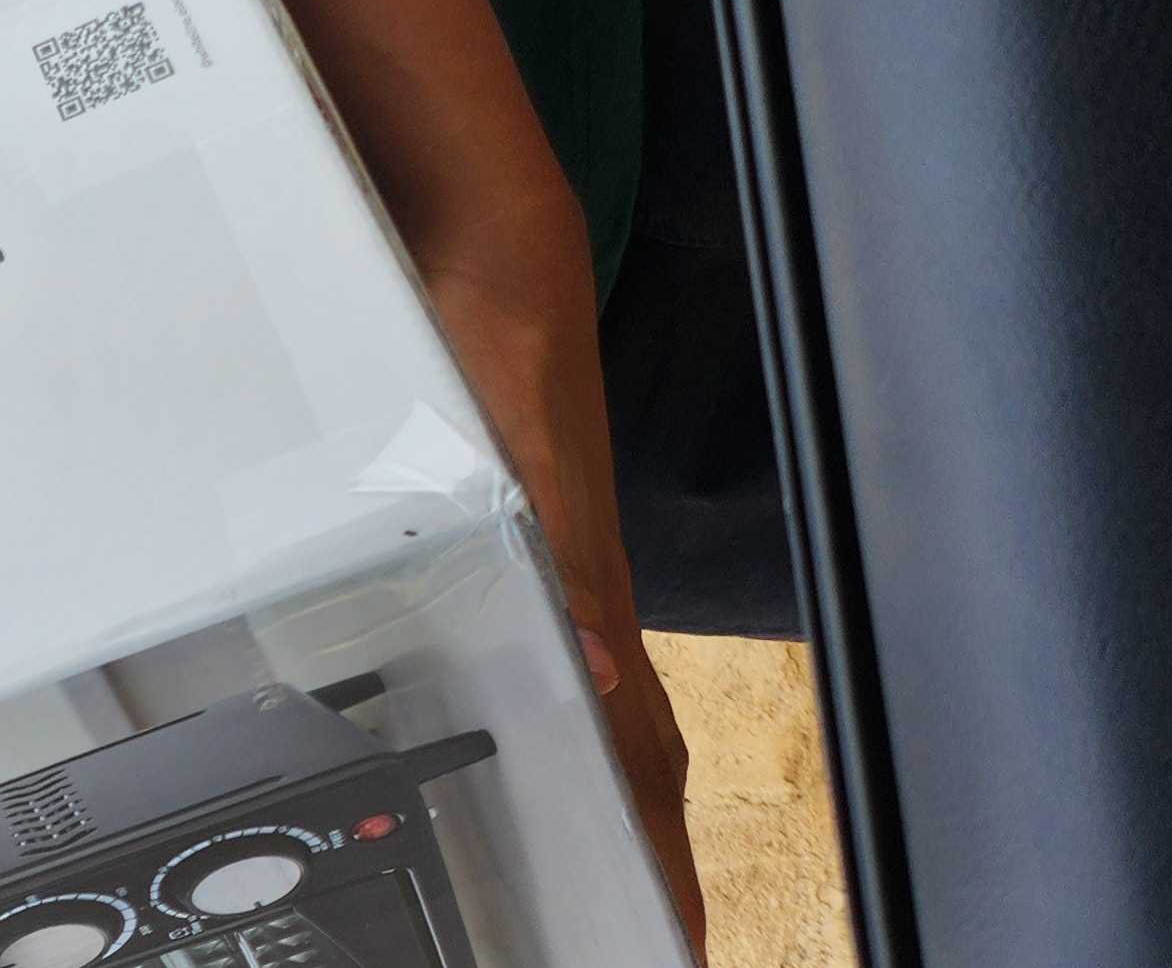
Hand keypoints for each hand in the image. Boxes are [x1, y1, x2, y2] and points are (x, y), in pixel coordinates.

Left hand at [423, 263, 709, 952]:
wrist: (498, 270)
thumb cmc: (501, 355)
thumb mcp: (513, 462)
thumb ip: (559, 559)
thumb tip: (604, 661)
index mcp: (586, 599)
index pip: (639, 755)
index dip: (657, 848)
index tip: (673, 927)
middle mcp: (587, 600)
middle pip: (640, 757)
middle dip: (658, 854)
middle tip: (665, 934)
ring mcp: (570, 583)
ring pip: (618, 718)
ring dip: (632, 804)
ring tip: (640, 885)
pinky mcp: (541, 554)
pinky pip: (584, 671)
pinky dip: (597, 733)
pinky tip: (587, 756)